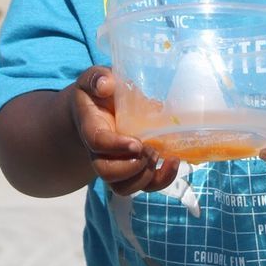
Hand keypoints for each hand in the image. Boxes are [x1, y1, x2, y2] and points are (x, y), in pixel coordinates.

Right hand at [69, 66, 179, 194]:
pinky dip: (161, 180)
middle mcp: (99, 153)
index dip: (116, 146)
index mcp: (91, 128)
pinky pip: (144, 186)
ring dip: (146, 176)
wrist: (97, 109)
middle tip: (150, 148)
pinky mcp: (132, 170)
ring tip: (160, 155)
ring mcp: (115, 165)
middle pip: (107, 173)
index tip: (137, 143)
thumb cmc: (98, 92)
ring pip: (124, 187)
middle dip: (133, 166)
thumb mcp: (94, 79)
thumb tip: (107, 84)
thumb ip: (97, 78)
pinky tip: (173, 162)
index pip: (98, 143)